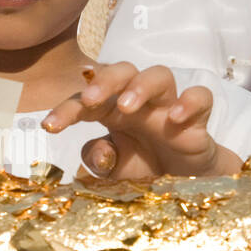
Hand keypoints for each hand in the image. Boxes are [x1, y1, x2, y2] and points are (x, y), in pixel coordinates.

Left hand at [42, 62, 240, 179]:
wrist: (186, 180)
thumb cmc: (145, 165)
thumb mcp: (116, 169)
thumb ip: (101, 161)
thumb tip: (97, 152)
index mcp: (113, 109)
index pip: (87, 99)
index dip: (67, 110)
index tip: (49, 126)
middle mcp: (139, 100)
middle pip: (123, 70)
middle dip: (105, 80)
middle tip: (90, 99)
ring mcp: (168, 104)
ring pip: (159, 74)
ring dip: (141, 86)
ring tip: (127, 107)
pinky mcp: (198, 116)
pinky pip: (201, 96)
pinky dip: (189, 102)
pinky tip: (174, 119)